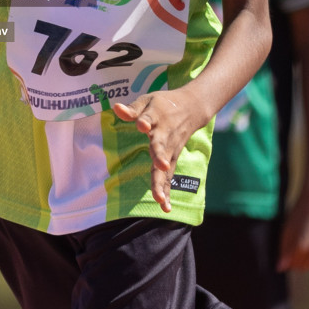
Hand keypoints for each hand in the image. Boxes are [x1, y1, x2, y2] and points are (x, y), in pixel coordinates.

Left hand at [112, 87, 208, 212]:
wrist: (192, 107)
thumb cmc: (163, 105)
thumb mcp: (148, 101)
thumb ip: (133, 108)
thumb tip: (116, 108)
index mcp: (157, 116)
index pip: (150, 119)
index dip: (145, 121)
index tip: (141, 125)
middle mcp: (165, 134)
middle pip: (161, 147)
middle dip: (160, 156)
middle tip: (160, 166)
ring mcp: (171, 149)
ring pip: (166, 167)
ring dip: (162, 182)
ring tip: (159, 198)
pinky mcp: (173, 158)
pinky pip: (169, 177)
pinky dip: (167, 191)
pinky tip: (165, 208)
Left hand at [278, 187, 308, 271]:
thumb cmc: (298, 214)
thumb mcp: (286, 231)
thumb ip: (284, 250)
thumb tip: (280, 268)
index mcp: (301, 246)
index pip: (292, 265)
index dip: (288, 261)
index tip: (286, 254)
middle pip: (304, 267)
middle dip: (297, 262)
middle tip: (295, 249)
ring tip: (305, 245)